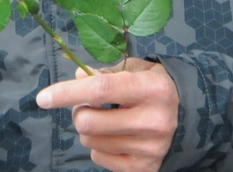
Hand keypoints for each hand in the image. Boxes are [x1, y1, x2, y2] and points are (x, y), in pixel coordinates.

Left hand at [36, 57, 179, 171]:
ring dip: (90, 128)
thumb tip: (78, 77)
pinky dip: (99, 145)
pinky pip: (98, 156)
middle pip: (88, 122)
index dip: (68, 93)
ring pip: (89, 140)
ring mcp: (149, 149)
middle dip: (79, 111)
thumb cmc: (155, 88)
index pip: (102, 89)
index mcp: (153, 89)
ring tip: (108, 119)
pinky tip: (117, 136)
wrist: (189, 117)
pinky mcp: (143, 168)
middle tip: (90, 104)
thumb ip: (106, 72)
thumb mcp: (137, 70)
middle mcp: (153, 121)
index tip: (44, 97)